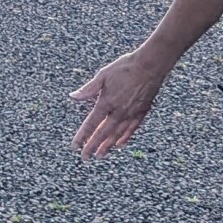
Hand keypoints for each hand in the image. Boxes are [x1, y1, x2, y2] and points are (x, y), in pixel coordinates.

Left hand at [71, 44, 172, 158]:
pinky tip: (119, 144)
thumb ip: (88, 89)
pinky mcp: (142, 112)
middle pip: (103, 134)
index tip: (75, 146)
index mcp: (107, 102)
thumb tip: (73, 97)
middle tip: (85, 157)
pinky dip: (124, 138)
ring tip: (100, 155)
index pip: (91, 124)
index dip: (82, 136)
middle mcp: (119, 111)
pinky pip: (132, 129)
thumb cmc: (125, 67)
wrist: (150, 65)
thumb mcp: (102, 75)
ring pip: (117, 135)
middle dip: (93, 146)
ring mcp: (131, 113)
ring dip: (107, 146)